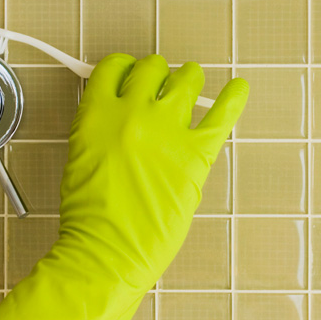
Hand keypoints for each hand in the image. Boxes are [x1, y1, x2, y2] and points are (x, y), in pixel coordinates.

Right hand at [0, 53, 248, 319]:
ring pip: (187, 81)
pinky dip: (234, 99)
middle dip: (159, 75)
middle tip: (163, 86)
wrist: (107, 251)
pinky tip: (239, 88)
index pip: (115, 68)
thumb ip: (100, 130)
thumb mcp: (80, 160)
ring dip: (189, 81)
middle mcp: (133, 113)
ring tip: (192, 86)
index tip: (132, 75)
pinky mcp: (196, 155)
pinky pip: (222, 116)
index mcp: (97, 114)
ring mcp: (167, 132)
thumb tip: (121, 117)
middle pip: (154, 69)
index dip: (126, 70)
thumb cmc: (89, 218)